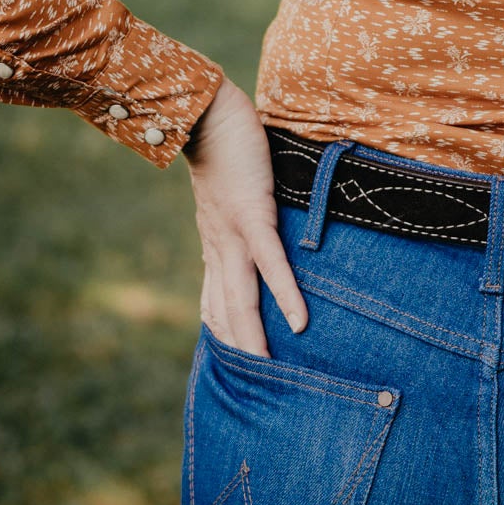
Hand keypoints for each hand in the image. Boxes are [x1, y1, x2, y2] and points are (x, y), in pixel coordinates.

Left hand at [183, 76, 307, 355]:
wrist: (204, 114)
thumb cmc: (222, 147)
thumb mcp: (228, 192)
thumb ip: (239, 215)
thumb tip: (254, 229)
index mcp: (215, 243)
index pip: (218, 300)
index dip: (225, 334)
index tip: (237, 365)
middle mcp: (220, 247)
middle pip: (228, 311)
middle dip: (240, 351)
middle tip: (254, 390)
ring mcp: (234, 234)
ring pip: (244, 297)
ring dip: (256, 336)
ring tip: (270, 371)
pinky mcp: (252, 216)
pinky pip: (271, 263)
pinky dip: (285, 293)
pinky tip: (299, 320)